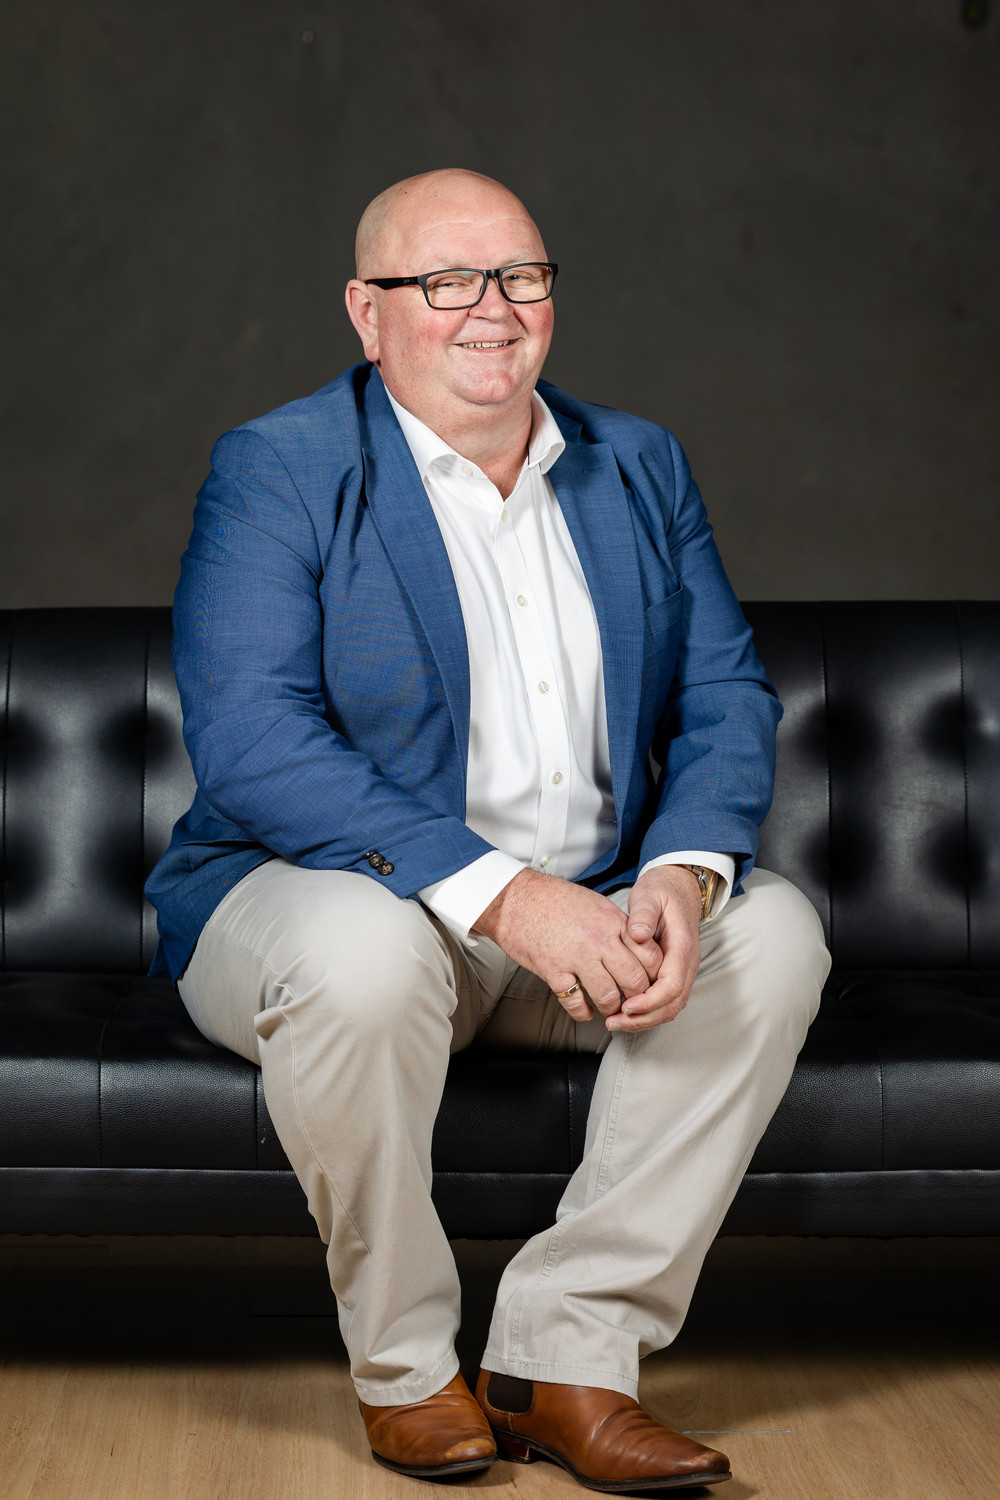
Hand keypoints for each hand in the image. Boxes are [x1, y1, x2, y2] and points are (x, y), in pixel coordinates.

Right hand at [473, 869, 662, 1021]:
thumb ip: (617, 926)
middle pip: (635, 980)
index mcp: (613, 922)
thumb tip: (637, 945)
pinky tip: (584, 1010)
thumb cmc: (552, 899)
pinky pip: (576, 1003)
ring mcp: (576, 957)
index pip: (651, 956)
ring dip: (611, 1009)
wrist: (514, 898)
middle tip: (633, 1001)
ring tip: (610, 1009)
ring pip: (608, 996)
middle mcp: (599, 940)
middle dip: (637, 997)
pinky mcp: (553, 971)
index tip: (649, 982)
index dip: (654, 975)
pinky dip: (582, 1012)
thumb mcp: (595, 904)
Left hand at [606, 865, 702, 1032]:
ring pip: (670, 1006)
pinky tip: (625, 1012)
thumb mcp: (650, 894)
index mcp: (682, 946)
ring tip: (616, 1022)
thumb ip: (644, 913)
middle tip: (614, 1023)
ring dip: (645, 1019)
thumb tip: (639, 935)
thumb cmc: (662, 891)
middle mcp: (687, 963)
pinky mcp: (674, 972)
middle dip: (644, 1018)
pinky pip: (665, 1000)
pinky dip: (647, 1011)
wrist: (679, 886)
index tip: (625, 1006)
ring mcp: (682, 969)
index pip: (672, 986)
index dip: (649, 1001)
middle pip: (673, 1004)